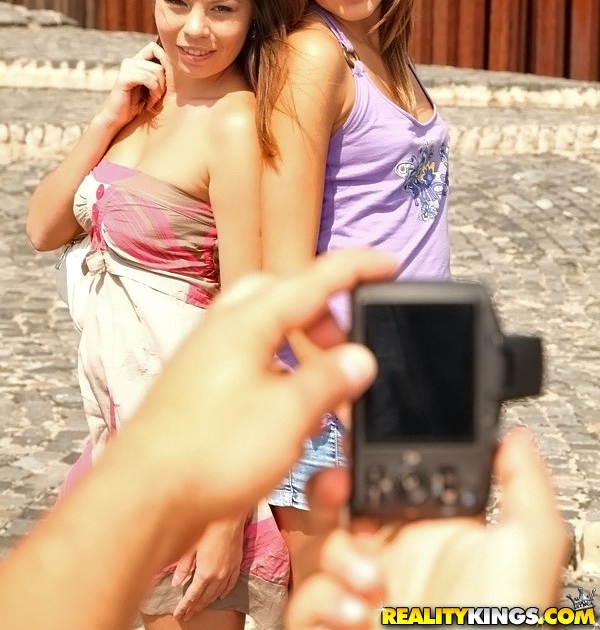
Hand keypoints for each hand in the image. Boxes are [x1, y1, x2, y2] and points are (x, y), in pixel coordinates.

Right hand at [99, 41, 166, 128]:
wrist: (119, 118)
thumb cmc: (139, 104)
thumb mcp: (154, 86)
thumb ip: (161, 73)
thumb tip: (178, 62)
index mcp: (136, 60)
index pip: (154, 47)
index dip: (164, 60)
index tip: (165, 80)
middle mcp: (130, 61)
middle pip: (159, 64)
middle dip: (163, 83)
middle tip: (157, 96)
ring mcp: (126, 68)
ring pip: (156, 72)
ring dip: (158, 90)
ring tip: (152, 100)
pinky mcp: (124, 78)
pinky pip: (148, 79)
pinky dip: (153, 92)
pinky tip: (149, 102)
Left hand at [121, 249, 398, 546]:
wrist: (143, 497)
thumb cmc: (208, 453)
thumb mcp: (289, 416)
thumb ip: (329, 381)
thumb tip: (358, 359)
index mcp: (247, 322)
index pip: (314, 279)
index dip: (357, 269)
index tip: (388, 264)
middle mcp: (222, 329)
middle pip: (282, 296)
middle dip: (321, 313)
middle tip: (345, 346)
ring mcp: (205, 357)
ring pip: (263, 328)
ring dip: (299, 345)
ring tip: (321, 385)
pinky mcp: (198, 387)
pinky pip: (247, 359)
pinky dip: (277, 369)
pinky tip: (287, 408)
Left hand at [171, 515, 244, 619]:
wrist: (230, 517)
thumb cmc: (209, 527)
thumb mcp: (190, 547)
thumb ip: (183, 567)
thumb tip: (176, 583)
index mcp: (205, 573)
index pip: (192, 596)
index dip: (184, 607)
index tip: (178, 615)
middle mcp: (218, 576)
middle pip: (205, 598)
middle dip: (194, 608)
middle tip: (186, 615)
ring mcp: (229, 571)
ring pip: (217, 594)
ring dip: (207, 602)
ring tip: (199, 608)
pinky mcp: (237, 565)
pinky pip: (231, 585)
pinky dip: (224, 593)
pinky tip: (219, 597)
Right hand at [286, 428, 568, 628]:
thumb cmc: (507, 626)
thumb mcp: (529, 546)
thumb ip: (523, 484)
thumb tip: (513, 436)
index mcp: (432, 532)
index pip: (383, 481)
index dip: (364, 462)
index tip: (356, 453)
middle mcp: (393, 560)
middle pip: (336, 507)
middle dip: (328, 494)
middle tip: (338, 493)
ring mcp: (362, 596)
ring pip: (314, 551)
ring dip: (334, 558)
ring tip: (370, 581)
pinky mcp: (336, 627)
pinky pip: (301, 604)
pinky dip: (321, 603)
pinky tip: (355, 613)